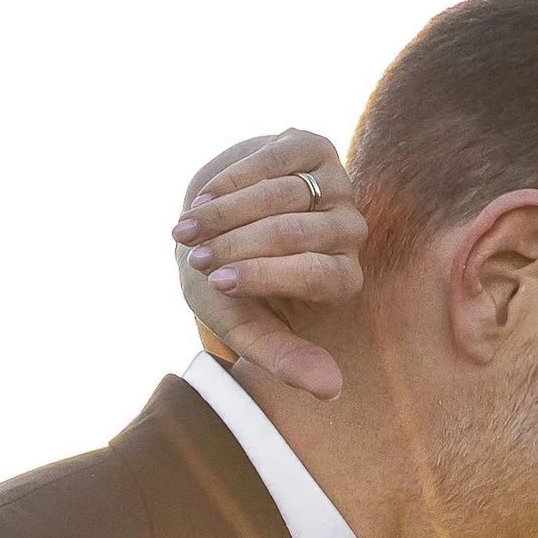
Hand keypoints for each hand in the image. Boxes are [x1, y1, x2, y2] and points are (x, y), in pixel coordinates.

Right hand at [172, 129, 364, 398]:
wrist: (213, 223)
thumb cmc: (226, 282)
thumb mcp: (244, 325)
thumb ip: (283, 358)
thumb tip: (332, 390)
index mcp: (343, 278)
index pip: (317, 274)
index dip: (263, 277)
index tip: (215, 285)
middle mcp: (351, 231)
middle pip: (297, 232)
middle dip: (237, 246)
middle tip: (192, 260)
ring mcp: (336, 184)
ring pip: (283, 194)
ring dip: (226, 214)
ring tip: (185, 231)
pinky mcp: (312, 146)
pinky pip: (273, 158)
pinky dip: (232, 181)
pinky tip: (203, 200)